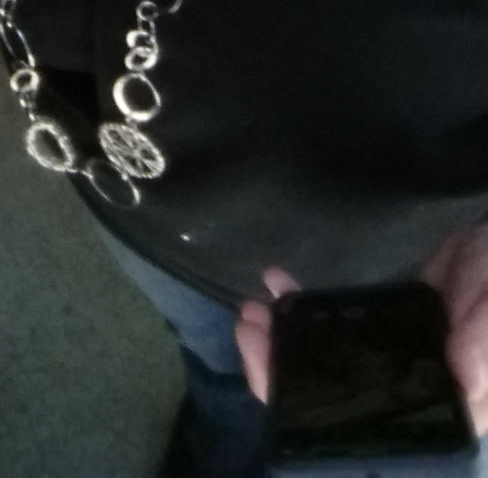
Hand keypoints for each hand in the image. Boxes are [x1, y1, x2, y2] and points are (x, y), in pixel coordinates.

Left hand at [235, 229, 487, 434]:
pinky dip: (309, 307)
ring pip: (334, 360)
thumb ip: (484, 347)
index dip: (323, 415)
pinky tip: (278, 284)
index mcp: (449, 409)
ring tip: (252, 311)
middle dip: (287, 371)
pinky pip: (343, 322)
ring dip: (288, 339)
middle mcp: (416, 391)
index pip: (377, 429)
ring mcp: (400, 355)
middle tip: (250, 330)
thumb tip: (461, 375)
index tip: (279, 383)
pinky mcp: (391, 320)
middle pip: (342, 397)